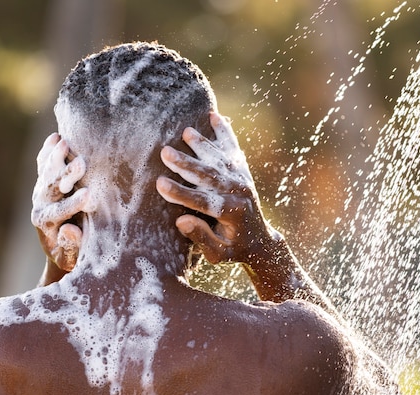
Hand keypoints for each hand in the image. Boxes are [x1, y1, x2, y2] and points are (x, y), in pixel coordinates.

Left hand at [31, 133, 89, 273]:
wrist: (60, 247)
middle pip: (52, 188)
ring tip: (64, 143)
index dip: (73, 205)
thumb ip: (71, 245)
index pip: (60, 213)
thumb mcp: (71, 258)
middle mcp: (41, 205)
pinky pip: (43, 165)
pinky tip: (55, 137)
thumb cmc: (71, 255)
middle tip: (81, 164)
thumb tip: (70, 230)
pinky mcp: (44, 182)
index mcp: (47, 224)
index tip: (88, 197)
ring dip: (56, 157)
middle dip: (66, 175)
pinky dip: (48, 151)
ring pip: (46, 173)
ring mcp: (41, 191)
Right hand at [156, 112, 278, 264]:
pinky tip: (213, 116)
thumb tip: (182, 221)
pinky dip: (224, 131)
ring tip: (186, 132)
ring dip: (202, 145)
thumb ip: (201, 238)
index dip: (180, 193)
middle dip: (186, 164)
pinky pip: (232, 147)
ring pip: (219, 159)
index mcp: (231, 214)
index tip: (160, 184)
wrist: (260, 239)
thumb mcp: (217, 254)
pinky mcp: (242, 170)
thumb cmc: (232, 248)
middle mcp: (239, 193)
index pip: (202, 201)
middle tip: (165, 153)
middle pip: (209, 176)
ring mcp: (242, 179)